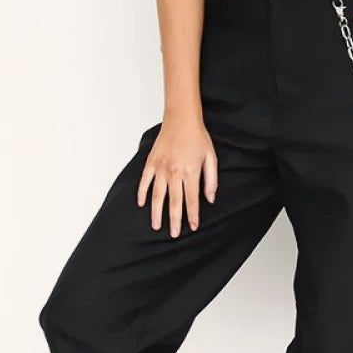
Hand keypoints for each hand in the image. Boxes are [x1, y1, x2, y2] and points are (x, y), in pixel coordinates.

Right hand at [137, 109, 218, 236]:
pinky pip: (144, 181)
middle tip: (173, 234)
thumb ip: (211, 180)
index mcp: (190, 172)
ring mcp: (161, 168)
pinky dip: (142, 193)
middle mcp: (174, 173)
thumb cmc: (197, 137)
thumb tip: (210, 199)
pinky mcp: (151, 162)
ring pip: (157, 195)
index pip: (192, 200)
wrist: (181, 118)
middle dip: (174, 220)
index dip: (192, 216)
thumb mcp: (211, 158)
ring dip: (157, 212)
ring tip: (156, 226)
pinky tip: (141, 204)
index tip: (192, 227)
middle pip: (174, 202)